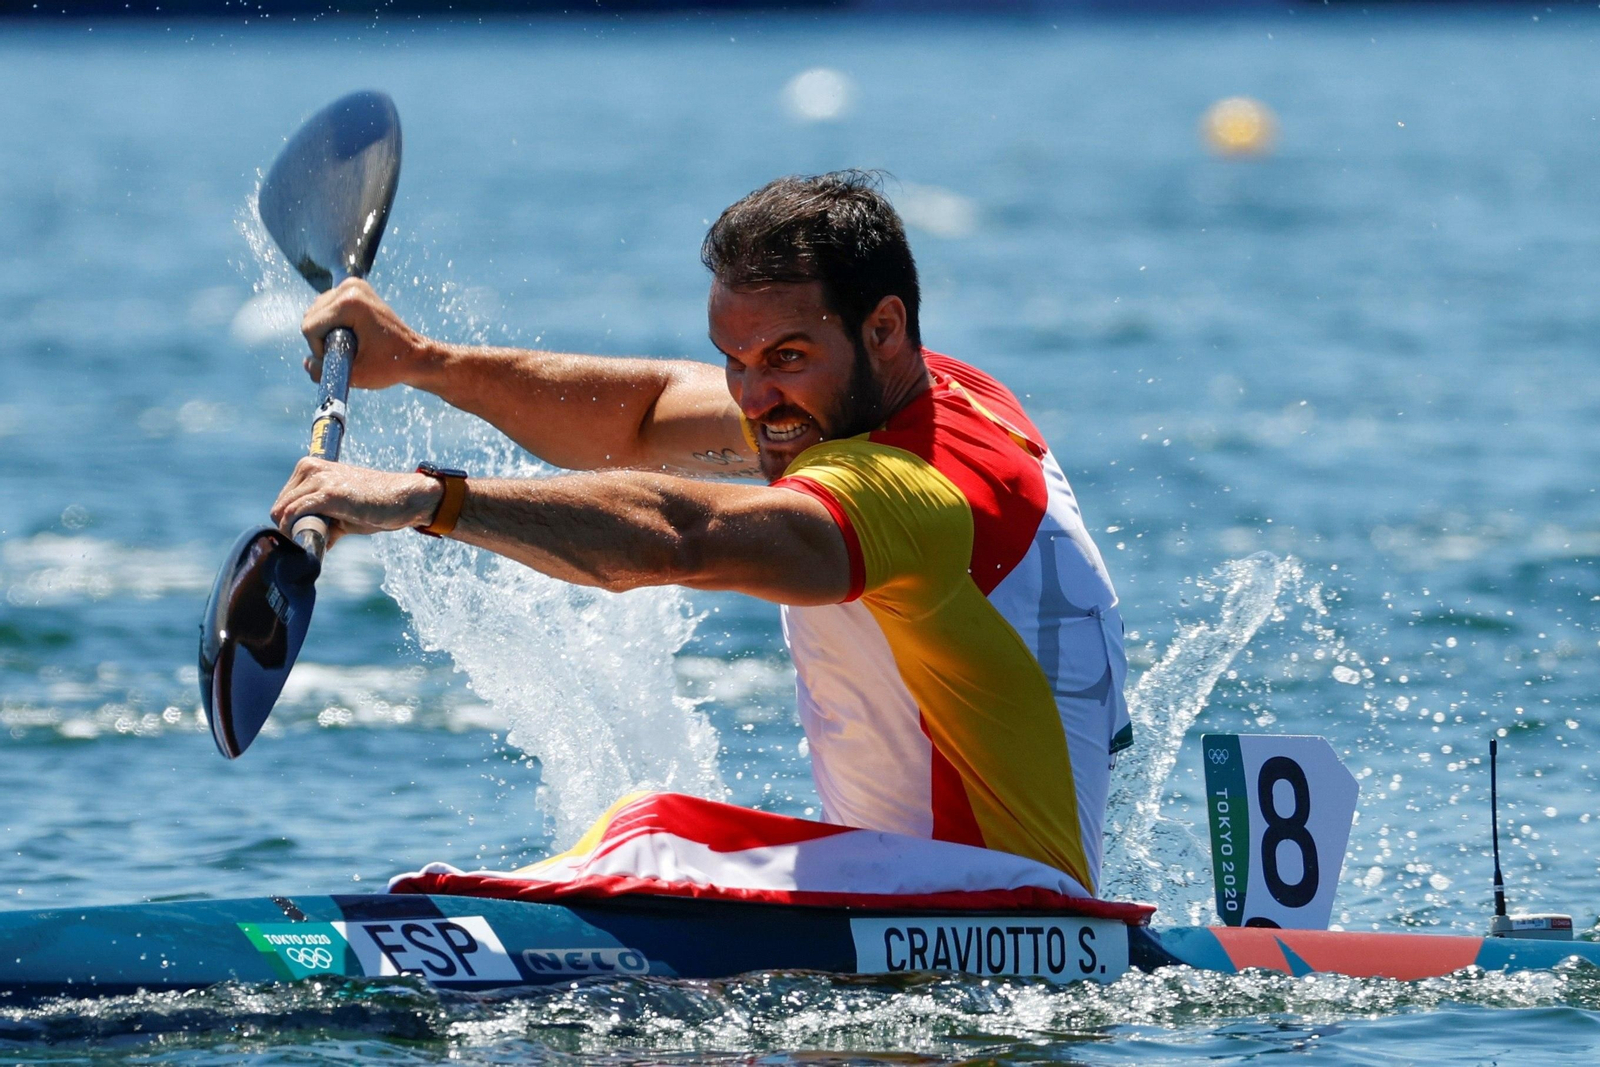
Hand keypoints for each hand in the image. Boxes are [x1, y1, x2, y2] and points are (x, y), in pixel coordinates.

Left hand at [270, 457, 441, 546]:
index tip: (302, 538)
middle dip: (290, 529)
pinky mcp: (327, 493)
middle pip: (279, 507)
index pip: (283, 500)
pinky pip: (295, 514)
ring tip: (317, 543)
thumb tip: (309, 543)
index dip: (288, 523)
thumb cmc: (375, 505)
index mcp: (310, 468)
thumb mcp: (342, 512)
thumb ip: (322, 522)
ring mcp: (318, 479)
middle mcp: (310, 468)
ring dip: (295, 533)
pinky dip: (298, 531)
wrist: (403, 499)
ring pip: (284, 511)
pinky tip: (312, 541)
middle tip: (311, 543)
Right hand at [301, 278, 435, 389]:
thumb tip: (306, 363)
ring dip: (325, 332)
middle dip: (321, 340)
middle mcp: (350, 287)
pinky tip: (350, 334)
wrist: (415, 356)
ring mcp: (353, 285)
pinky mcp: (353, 288)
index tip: (343, 358)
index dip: (319, 350)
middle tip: (348, 351)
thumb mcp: (356, 375)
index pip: (310, 328)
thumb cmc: (390, 366)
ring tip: (352, 343)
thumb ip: (325, 372)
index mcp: (350, 303)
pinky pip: (325, 308)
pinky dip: (331, 324)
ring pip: (315, 312)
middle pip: (310, 317)